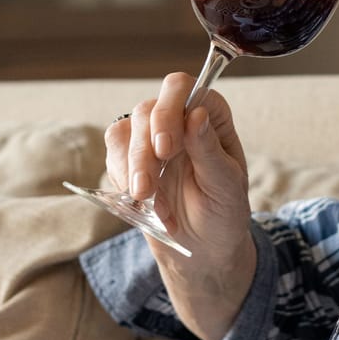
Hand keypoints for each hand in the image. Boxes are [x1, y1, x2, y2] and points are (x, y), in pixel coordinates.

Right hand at [107, 71, 256, 339]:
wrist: (202, 250)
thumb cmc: (223, 214)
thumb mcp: (226, 186)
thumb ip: (209, 150)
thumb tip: (196, 114)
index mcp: (209, 117)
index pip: (181, 89)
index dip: (168, 111)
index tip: (166, 148)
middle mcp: (178, 119)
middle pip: (147, 110)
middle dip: (144, 153)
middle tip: (147, 189)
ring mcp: (150, 138)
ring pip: (125, 132)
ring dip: (131, 170)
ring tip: (150, 204)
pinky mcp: (129, 159)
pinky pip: (112, 154)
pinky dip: (121, 180)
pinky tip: (142, 203)